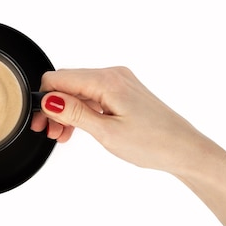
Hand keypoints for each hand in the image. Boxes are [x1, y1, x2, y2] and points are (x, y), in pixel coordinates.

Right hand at [31, 67, 221, 176]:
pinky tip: (76, 130)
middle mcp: (113, 75)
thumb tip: (48, 99)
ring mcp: (119, 82)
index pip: (58, 78)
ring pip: (78, 91)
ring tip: (61, 136)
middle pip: (67, 83)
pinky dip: (81, 111)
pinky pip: (92, 96)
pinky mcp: (123, 92)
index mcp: (107, 80)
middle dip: (53, 107)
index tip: (40, 122)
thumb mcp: (106, 132)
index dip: (43, 100)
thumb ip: (74, 113)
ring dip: (65, 111)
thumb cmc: (153, 143)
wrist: (186, 150)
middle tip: (47, 132)